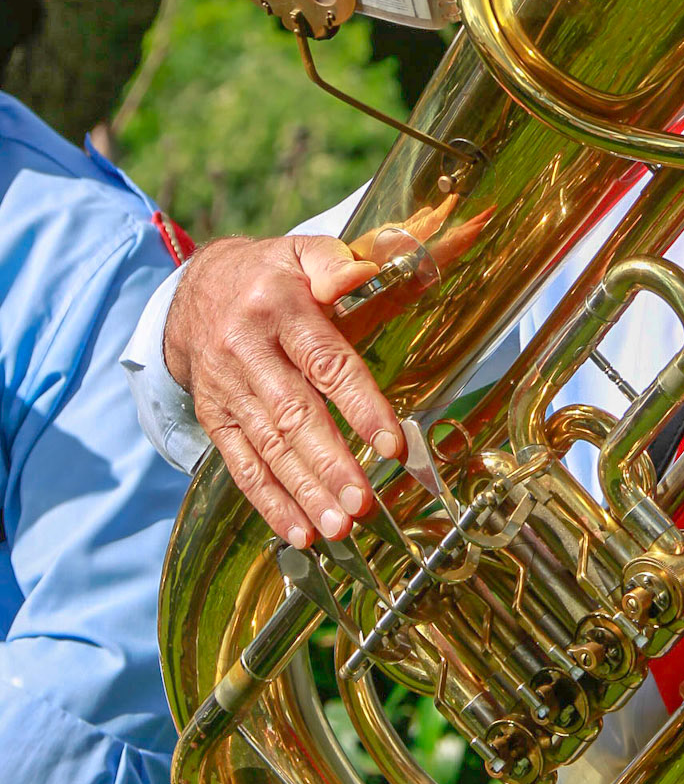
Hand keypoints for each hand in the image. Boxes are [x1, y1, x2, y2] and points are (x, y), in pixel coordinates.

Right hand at [164, 234, 401, 548]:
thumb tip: (361, 273)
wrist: (192, 291)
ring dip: (305, 492)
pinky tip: (300, 532)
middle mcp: (246, 350)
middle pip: (293, 415)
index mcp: (279, 306)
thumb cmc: (269, 276)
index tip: (392, 444)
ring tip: (340, 527)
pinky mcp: (213, 418)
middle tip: (363, 503)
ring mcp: (226, 388)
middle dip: (331, 464)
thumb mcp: (300, 251)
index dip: (360, 404)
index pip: (325, 361)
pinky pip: (241, 465)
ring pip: (268, 447)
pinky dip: (270, 502)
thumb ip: (335, 261)